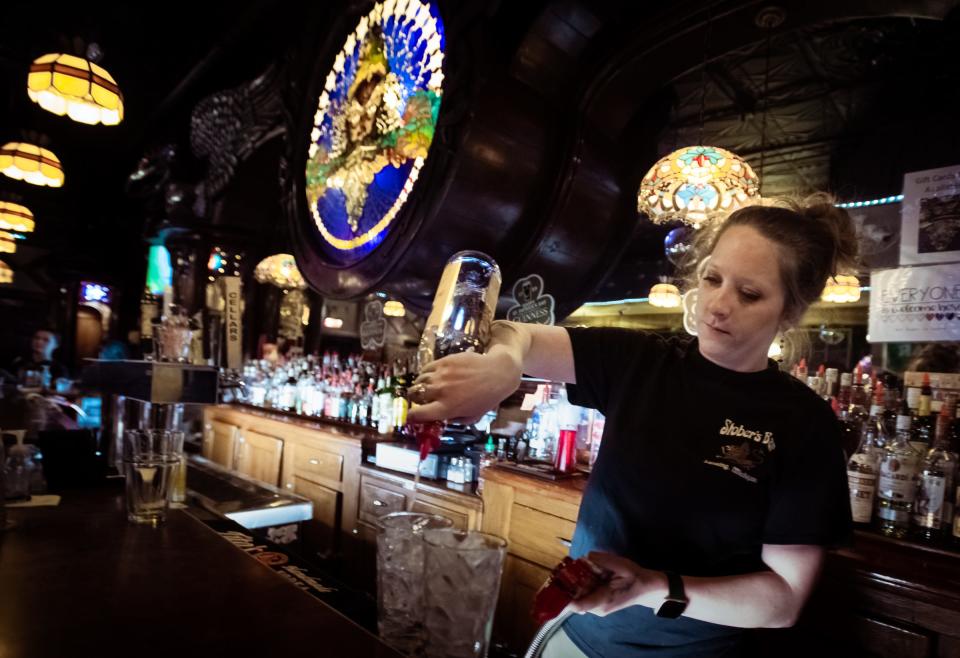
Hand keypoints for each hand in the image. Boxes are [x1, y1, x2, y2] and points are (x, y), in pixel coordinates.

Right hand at [405, 349, 521, 424]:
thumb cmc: (487, 398)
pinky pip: (425, 369)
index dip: (410, 416)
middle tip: (418, 399)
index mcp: (447, 408)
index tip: (410, 416)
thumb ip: (454, 420)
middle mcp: (441, 392)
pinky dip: (425, 374)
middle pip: (414, 395)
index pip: (418, 414)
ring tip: (426, 387)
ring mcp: (441, 375)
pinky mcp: (444, 361)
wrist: (498, 373)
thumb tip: (440, 419)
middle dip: (413, 399)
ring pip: (418, 381)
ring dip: (419, 386)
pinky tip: (431, 376)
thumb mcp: (472, 417)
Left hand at [566, 552, 667, 617]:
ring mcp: (598, 604)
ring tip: (570, 566)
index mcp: (603, 601)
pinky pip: (585, 591)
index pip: (578, 605)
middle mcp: (597, 606)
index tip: (555, 584)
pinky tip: (582, 569)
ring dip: (574, 581)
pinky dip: (582, 581)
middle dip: (567, 583)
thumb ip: (603, 561)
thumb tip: (586, 556)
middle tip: (561, 567)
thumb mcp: (622, 566)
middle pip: (575, 598)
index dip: (564, 597)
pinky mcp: (599, 599)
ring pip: (579, 594)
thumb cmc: (636, 578)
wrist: (648, 588)